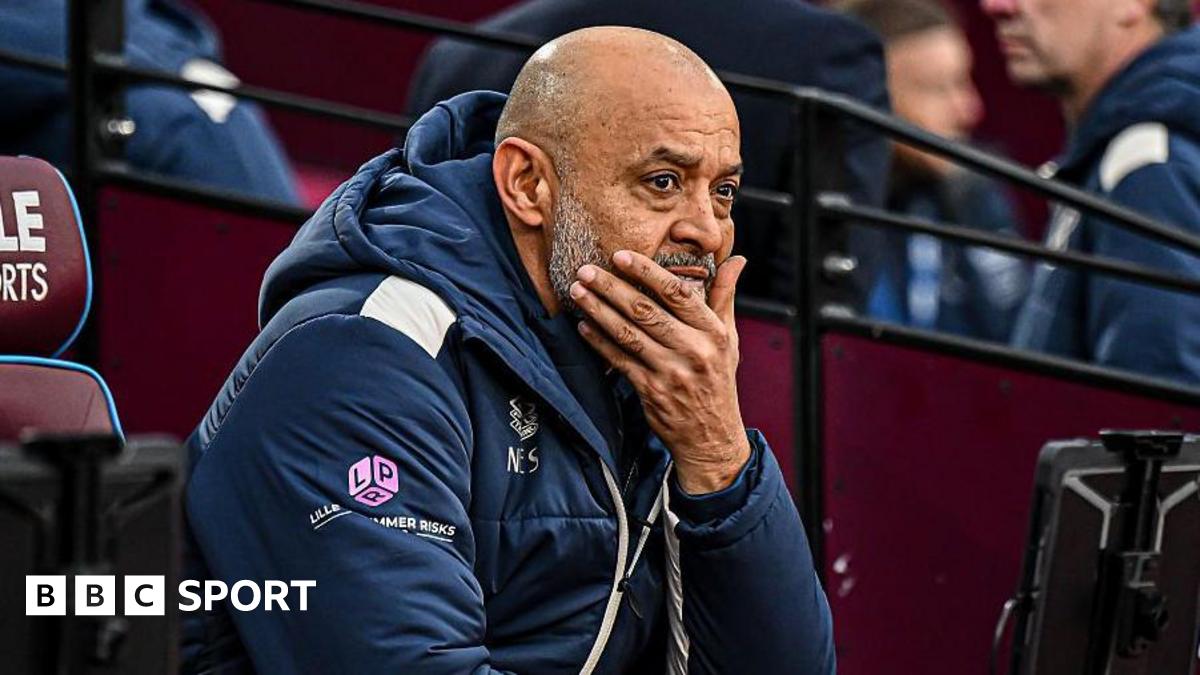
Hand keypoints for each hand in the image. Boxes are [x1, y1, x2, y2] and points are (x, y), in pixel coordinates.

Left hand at [570, 250, 750, 493]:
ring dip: (598, 310)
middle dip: (611, 287)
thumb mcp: (728, 338)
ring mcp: (671, 372)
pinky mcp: (651, 391)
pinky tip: (583, 326)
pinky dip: (599, 342)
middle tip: (585, 269)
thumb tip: (737, 259)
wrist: (711, 436)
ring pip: (628, 333)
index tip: (620, 255)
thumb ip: (725, 296)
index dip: (646, 272)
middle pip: (645, 310)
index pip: (676, 292)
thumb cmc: (717, 379)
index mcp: (713, 332)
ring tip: (578, 292)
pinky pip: (619, 361)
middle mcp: (693, 350)